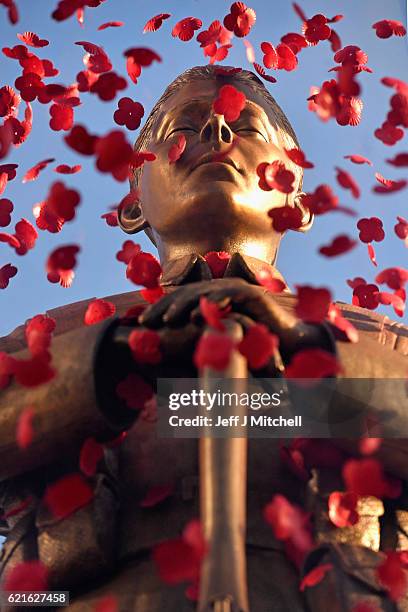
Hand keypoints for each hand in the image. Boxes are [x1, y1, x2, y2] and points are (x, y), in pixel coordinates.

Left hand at [139, 278, 334, 363]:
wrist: (288, 345)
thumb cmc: (253, 345)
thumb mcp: (220, 341)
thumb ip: (199, 337)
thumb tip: (169, 347)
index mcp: (211, 297)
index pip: (180, 299)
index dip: (160, 308)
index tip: (141, 323)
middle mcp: (221, 289)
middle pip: (186, 293)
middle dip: (164, 306)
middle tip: (145, 321)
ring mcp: (237, 288)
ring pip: (203, 292)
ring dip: (182, 305)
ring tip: (167, 320)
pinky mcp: (252, 294)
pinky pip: (228, 295)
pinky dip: (211, 303)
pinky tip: (195, 316)